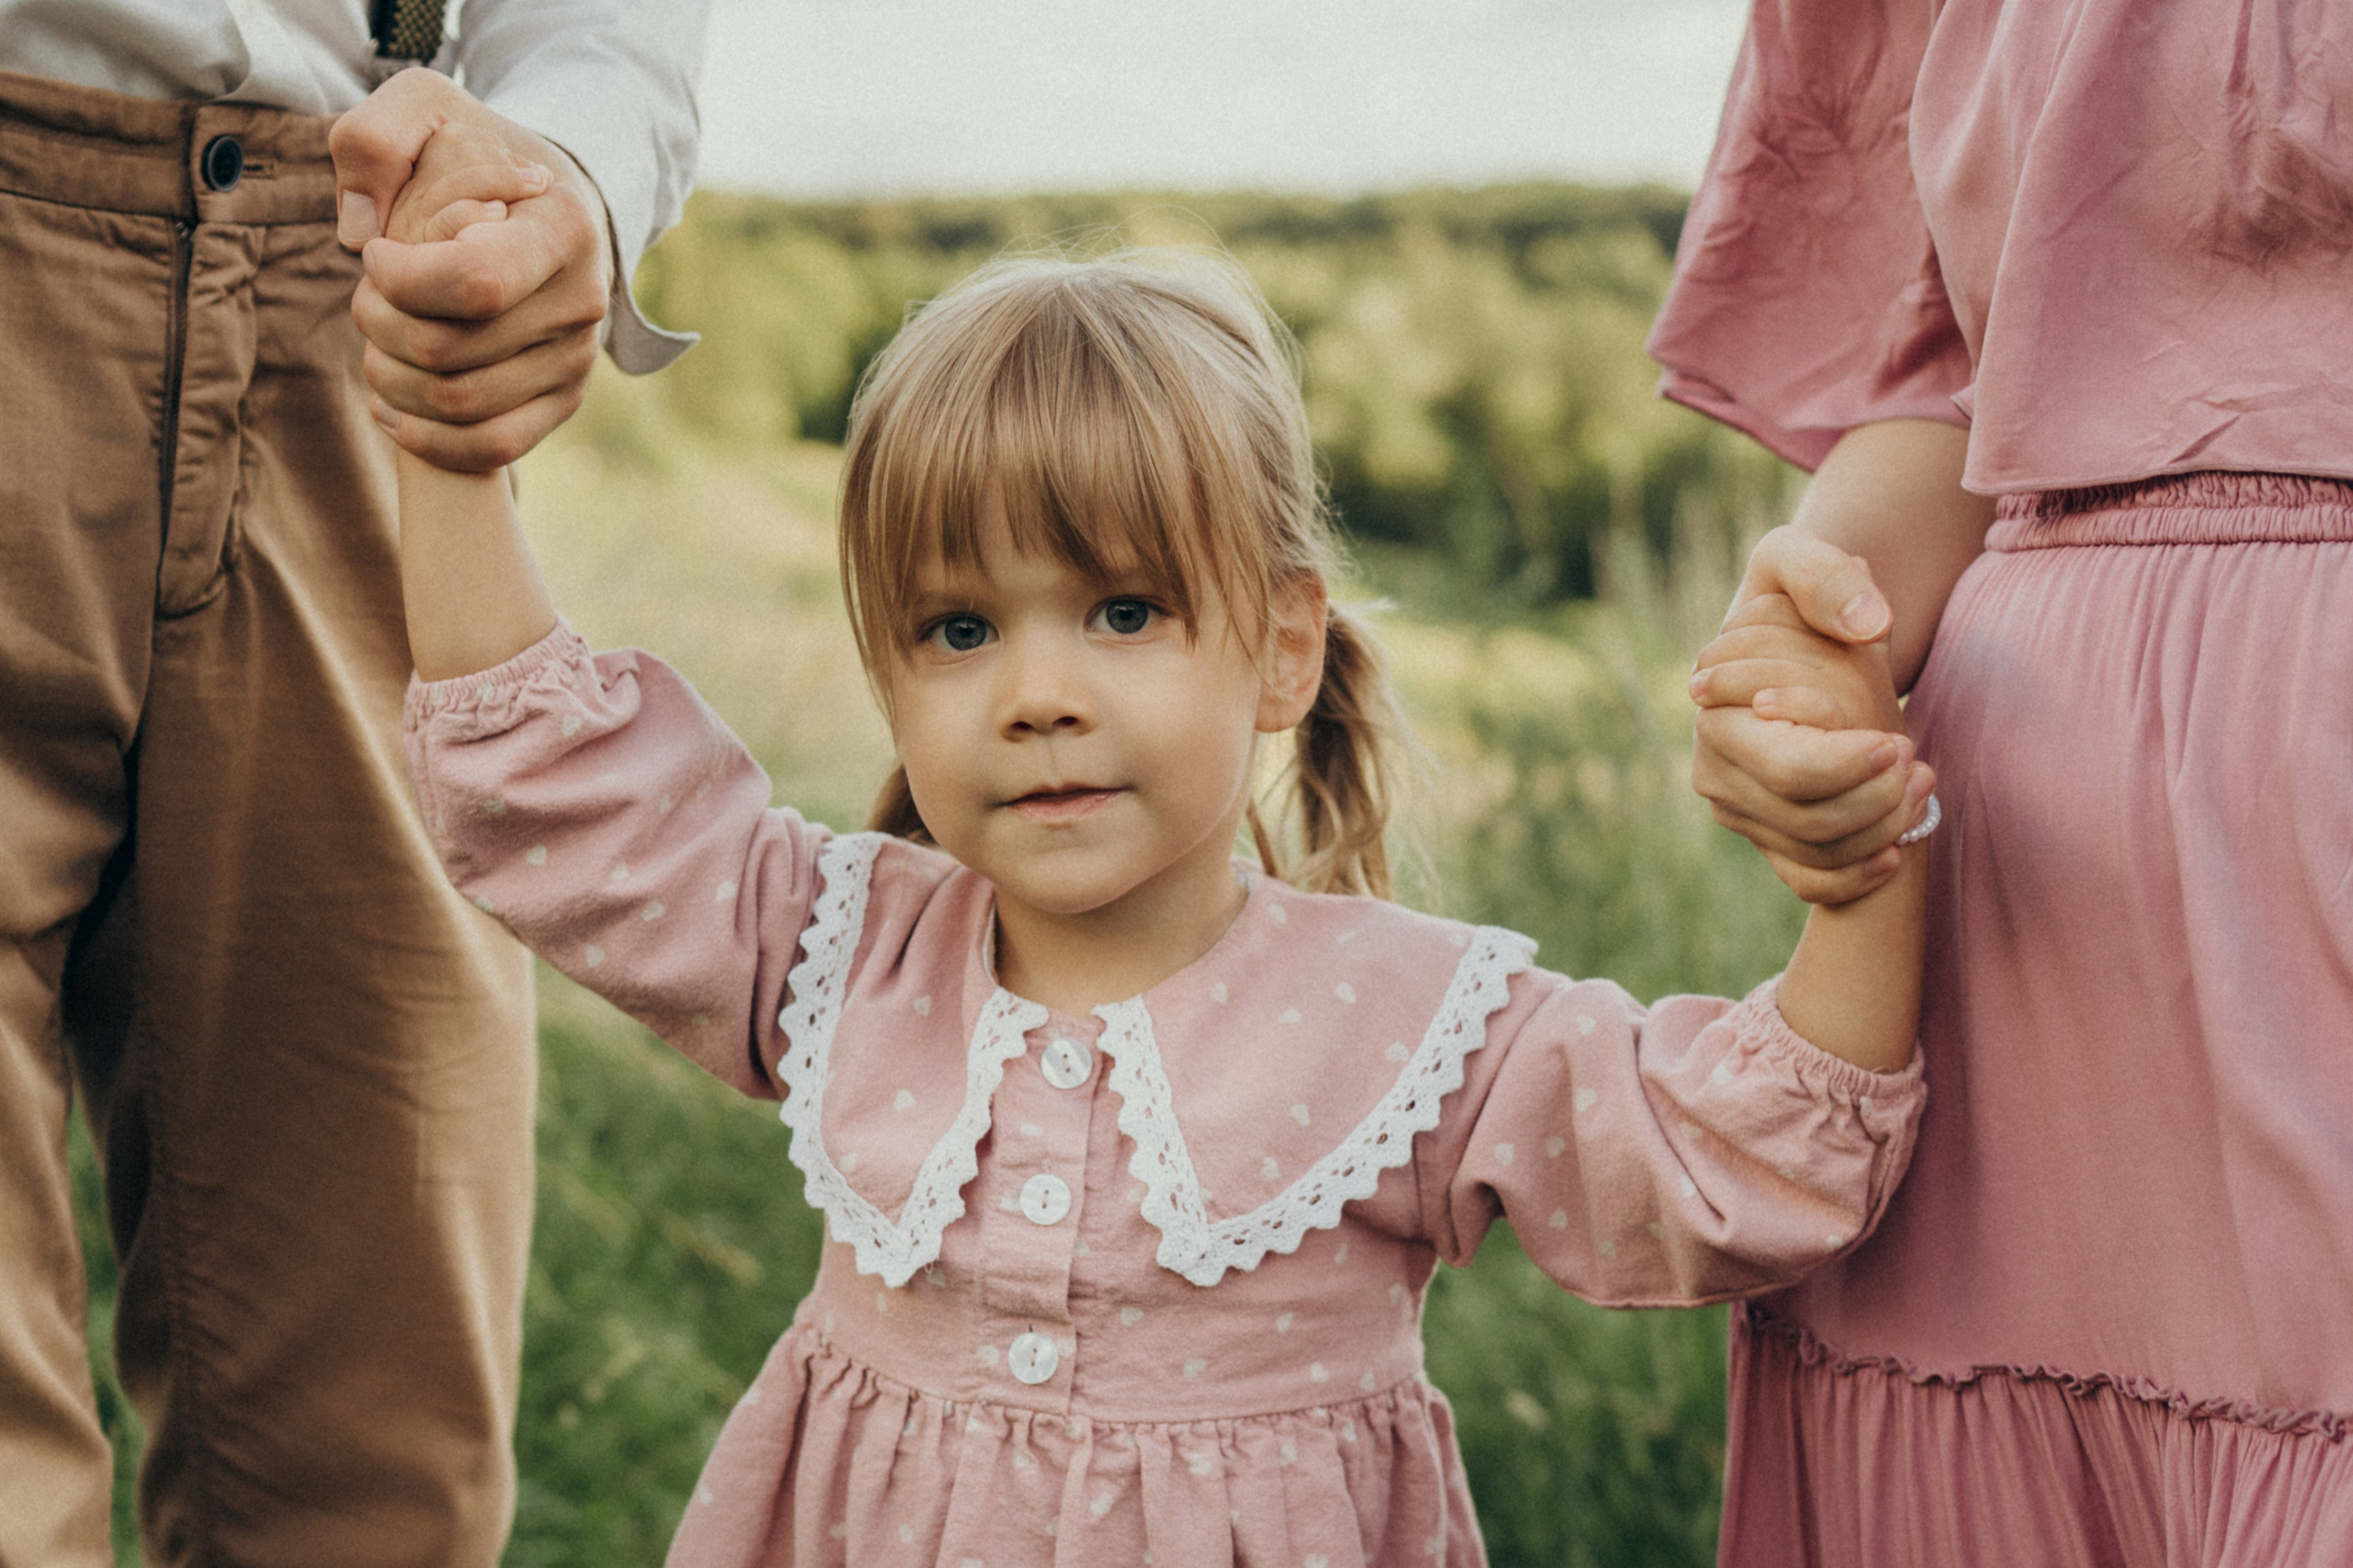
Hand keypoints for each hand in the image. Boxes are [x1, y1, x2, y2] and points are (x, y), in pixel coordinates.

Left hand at [332, 68, 612, 470]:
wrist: (539, 203)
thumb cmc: (472, 157)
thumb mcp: (423, 108)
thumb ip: (375, 138)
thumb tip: (361, 231)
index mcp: (564, 225)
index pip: (475, 284)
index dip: (401, 281)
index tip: (377, 252)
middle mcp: (585, 300)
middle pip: (449, 352)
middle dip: (378, 325)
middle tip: (369, 292)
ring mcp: (577, 358)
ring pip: (458, 405)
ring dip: (389, 378)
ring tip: (378, 339)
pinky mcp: (563, 401)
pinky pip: (491, 449)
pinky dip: (425, 439)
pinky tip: (390, 403)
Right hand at [1690, 589, 1933, 904]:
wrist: (1807, 642)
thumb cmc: (1799, 599)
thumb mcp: (1798, 560)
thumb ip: (1826, 576)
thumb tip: (1867, 624)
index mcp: (1716, 710)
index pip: (1785, 767)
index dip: (1847, 765)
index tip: (1898, 740)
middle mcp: (1714, 767)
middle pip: (1802, 815)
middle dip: (1871, 800)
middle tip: (1916, 763)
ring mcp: (1737, 808)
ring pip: (1814, 850)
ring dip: (1881, 828)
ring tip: (1922, 783)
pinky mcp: (1765, 837)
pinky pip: (1810, 882)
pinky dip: (1858, 878)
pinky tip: (1897, 851)